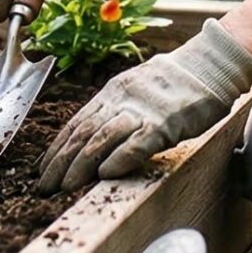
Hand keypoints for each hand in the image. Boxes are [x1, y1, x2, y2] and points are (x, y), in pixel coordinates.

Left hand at [34, 21, 251, 191]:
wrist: (209, 65)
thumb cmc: (174, 83)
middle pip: (82, 134)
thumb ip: (115, 112)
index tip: (41, 170)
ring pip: (101, 138)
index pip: (75, 124)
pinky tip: (105, 174)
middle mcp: (120, 100)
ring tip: (65, 187)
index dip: (56, 149)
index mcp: (111, 93)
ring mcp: (141, 110)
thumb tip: (92, 138)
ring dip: (80, 165)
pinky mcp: (165, 122)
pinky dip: (119, 159)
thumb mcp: (135, 91)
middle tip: (44, 187)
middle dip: (60, 163)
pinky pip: (138, 142)